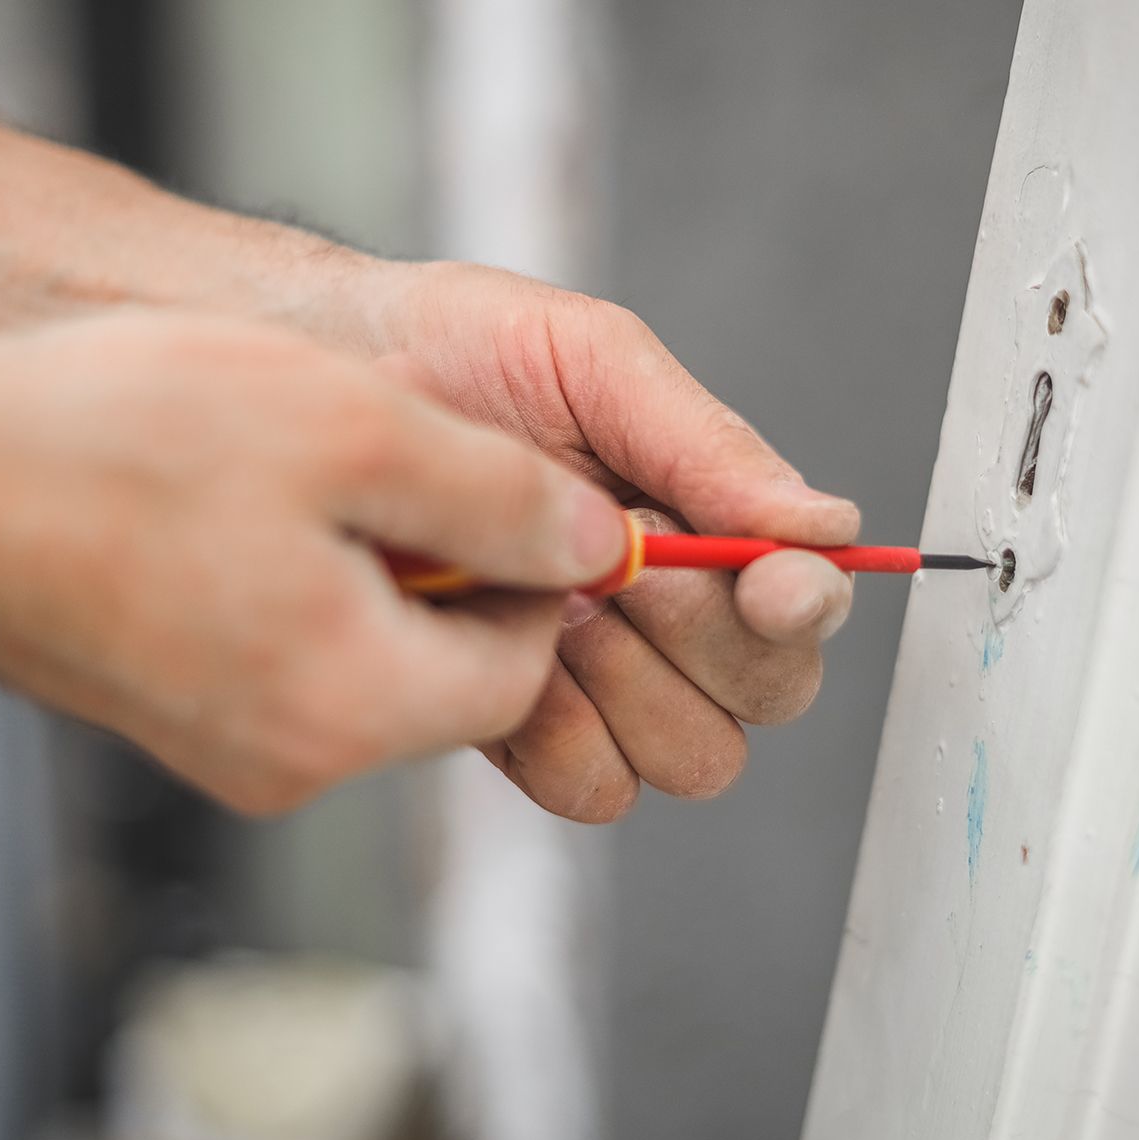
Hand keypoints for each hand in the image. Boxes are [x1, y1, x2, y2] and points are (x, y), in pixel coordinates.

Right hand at [0, 315, 630, 813]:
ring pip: (384, 663)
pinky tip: (255, 505)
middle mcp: (303, 763)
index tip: (504, 477)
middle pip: (459, 673)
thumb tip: (602, 543)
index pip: (531, 666)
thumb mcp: (351, 431)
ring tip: (312, 466)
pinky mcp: (187, 723)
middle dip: (462, 564)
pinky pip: (307, 666)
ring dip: (385, 566)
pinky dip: (314, 586)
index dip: (542, 564)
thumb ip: (499, 496)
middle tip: (401, 456)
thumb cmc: (116, 440)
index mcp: (355, 705)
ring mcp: (237, 755)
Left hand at [316, 260, 860, 821]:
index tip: (770, 583)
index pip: (801, 604)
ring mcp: (596, 680)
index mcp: (706, 521)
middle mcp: (667, 614)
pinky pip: (590, 785)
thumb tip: (827, 528)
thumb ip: (709, 445)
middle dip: (703, 635)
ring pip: (687, 756)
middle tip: (624, 565)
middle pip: (763, 695)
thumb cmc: (453, 353)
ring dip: (631, 685)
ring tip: (550, 595)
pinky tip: (503, 648)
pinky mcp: (515, 724)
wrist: (311, 379)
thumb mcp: (590, 361)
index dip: (801, 604)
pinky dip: (559, 732)